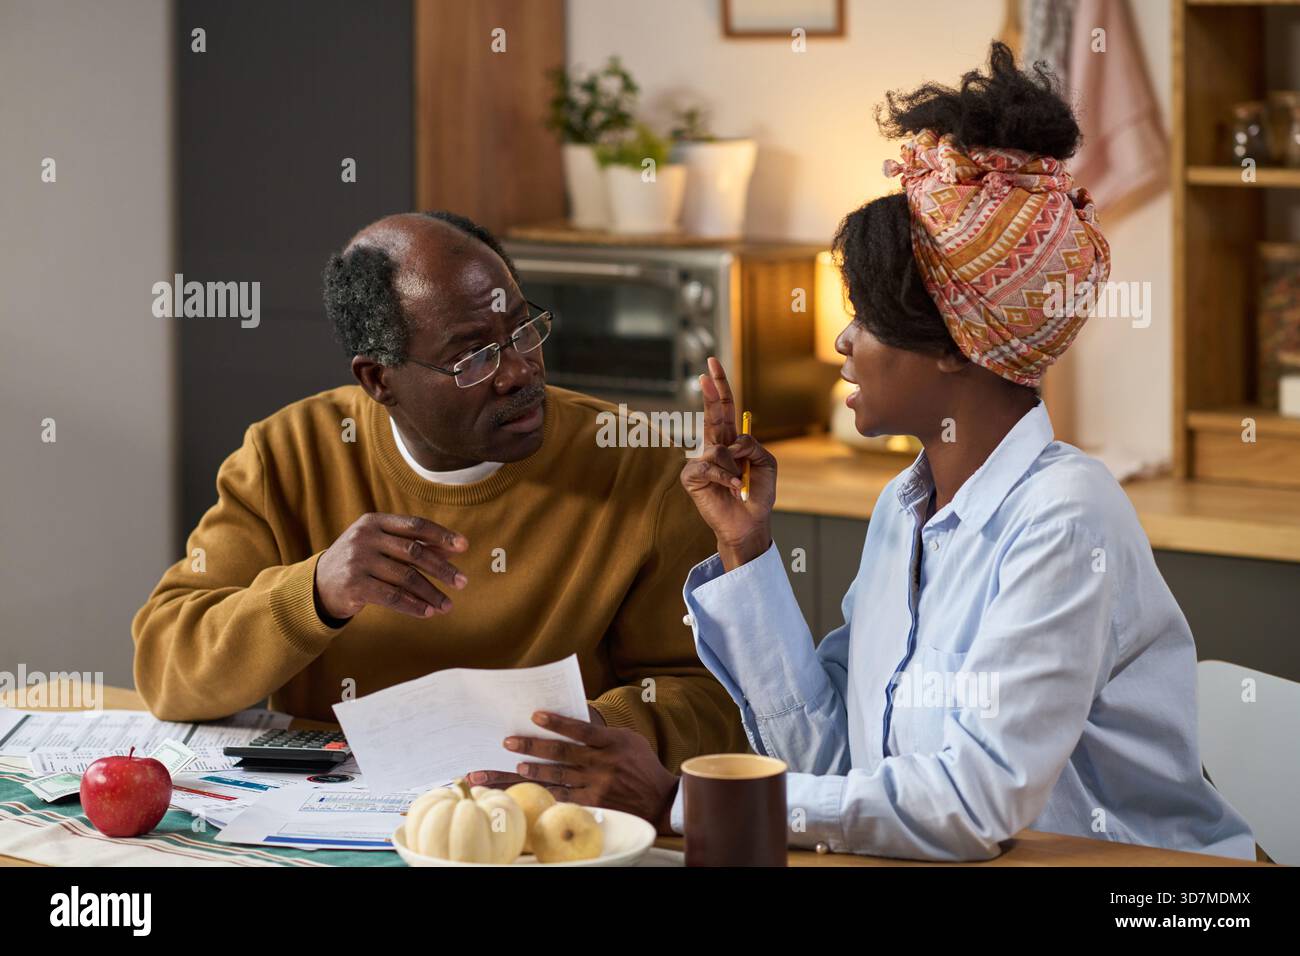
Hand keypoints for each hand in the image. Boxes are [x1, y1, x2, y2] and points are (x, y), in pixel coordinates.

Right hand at [313, 513, 467, 621]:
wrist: (318, 585)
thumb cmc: (360, 562)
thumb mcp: (381, 546)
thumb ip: (412, 544)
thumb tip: (453, 548)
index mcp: (374, 521)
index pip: (415, 525)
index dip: (441, 535)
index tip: (464, 547)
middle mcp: (365, 537)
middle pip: (414, 552)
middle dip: (442, 569)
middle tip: (463, 582)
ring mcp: (358, 561)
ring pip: (405, 577)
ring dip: (431, 593)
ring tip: (448, 605)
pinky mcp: (354, 585)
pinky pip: (392, 597)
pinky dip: (413, 606)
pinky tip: (428, 612)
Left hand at [473, 711, 680, 834]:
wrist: (660, 800)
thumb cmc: (641, 764)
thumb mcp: (628, 740)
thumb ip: (601, 732)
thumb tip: (571, 718)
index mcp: (612, 742)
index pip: (580, 729)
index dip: (557, 723)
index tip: (535, 715)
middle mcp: (603, 764)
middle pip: (562, 754)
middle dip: (532, 747)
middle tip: (508, 742)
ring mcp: (597, 786)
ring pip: (558, 777)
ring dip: (532, 772)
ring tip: (512, 767)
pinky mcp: (593, 805)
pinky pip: (564, 798)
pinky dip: (544, 793)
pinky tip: (526, 792)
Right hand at [680, 356, 776, 569]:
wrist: (749, 522)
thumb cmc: (758, 493)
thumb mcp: (767, 463)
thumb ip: (753, 445)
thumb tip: (732, 444)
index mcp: (731, 441)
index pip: (724, 410)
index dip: (719, 389)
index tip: (712, 366)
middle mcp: (714, 447)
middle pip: (712, 414)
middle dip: (712, 391)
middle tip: (707, 370)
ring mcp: (701, 461)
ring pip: (720, 450)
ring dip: (735, 468)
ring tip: (739, 484)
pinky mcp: (692, 477)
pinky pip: (711, 467)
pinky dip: (727, 479)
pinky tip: (732, 490)